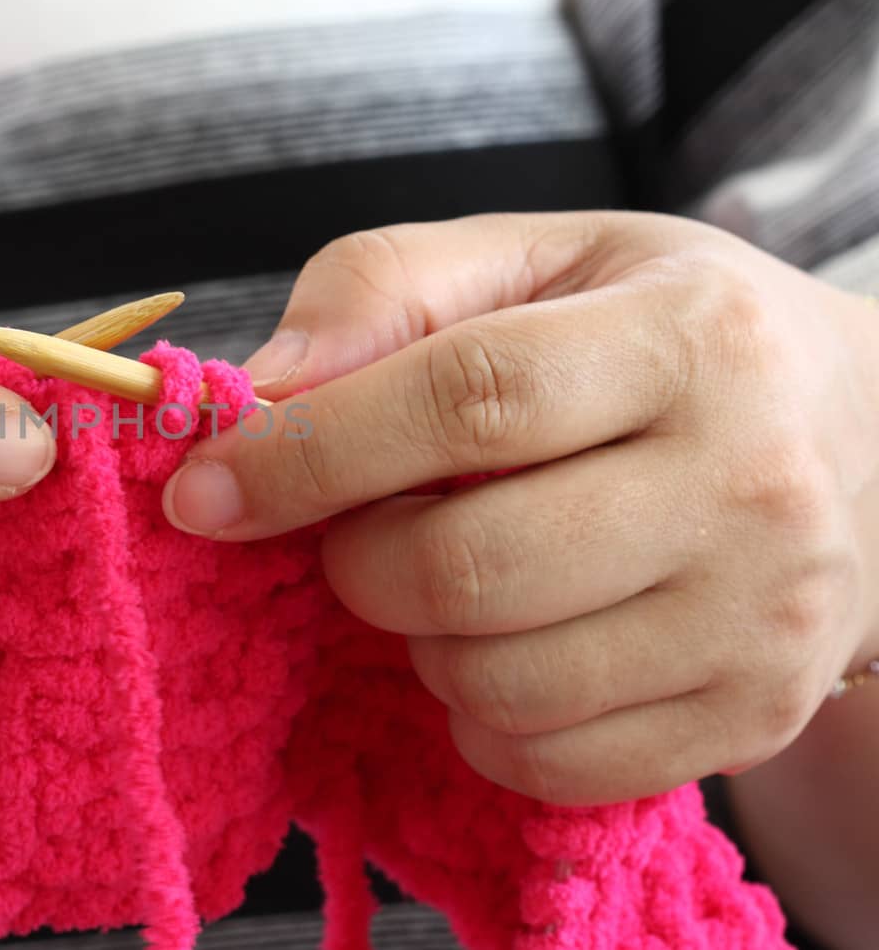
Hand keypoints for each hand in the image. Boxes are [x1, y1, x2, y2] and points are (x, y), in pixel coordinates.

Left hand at [162, 212, 878, 804]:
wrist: (870, 443)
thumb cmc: (666, 334)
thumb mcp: (542, 258)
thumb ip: (389, 289)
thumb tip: (260, 385)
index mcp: (689, 339)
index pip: (467, 402)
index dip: (311, 453)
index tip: (207, 490)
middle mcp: (749, 484)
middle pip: (469, 568)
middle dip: (354, 562)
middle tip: (350, 530)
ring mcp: (759, 619)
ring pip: (500, 682)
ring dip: (416, 641)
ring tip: (446, 575)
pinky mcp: (751, 715)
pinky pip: (549, 761)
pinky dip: (480, 714)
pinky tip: (503, 641)